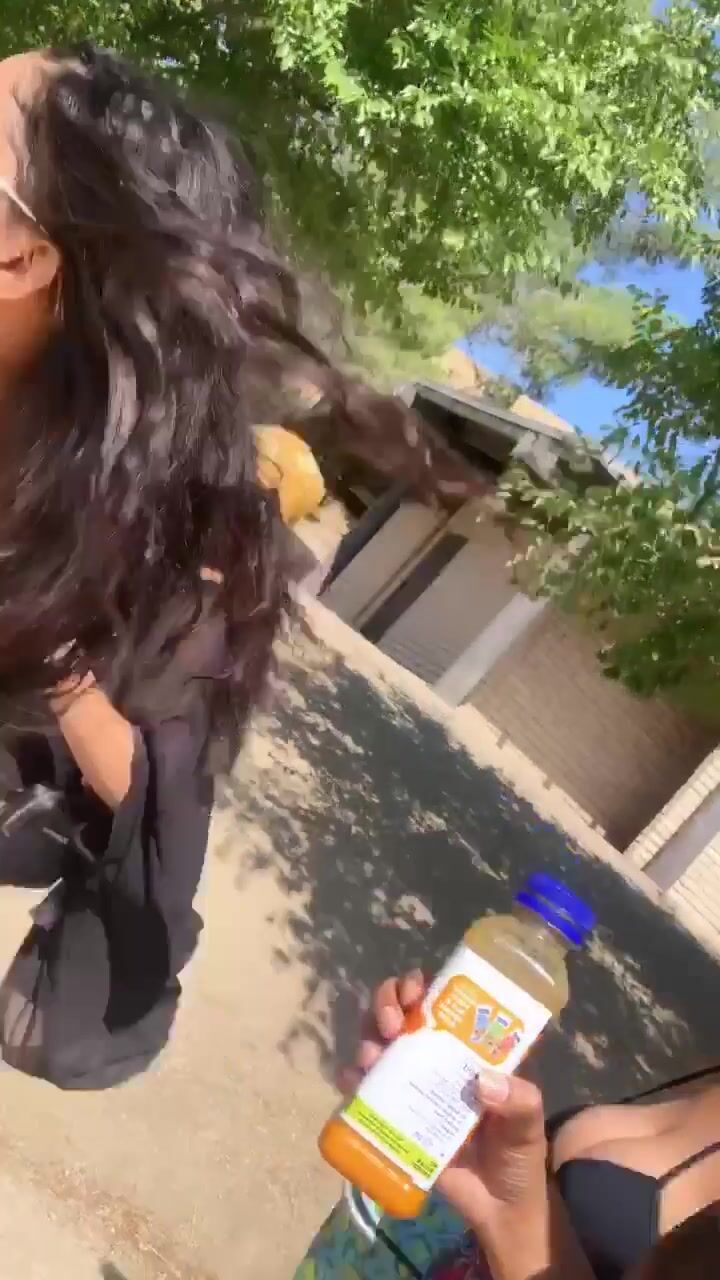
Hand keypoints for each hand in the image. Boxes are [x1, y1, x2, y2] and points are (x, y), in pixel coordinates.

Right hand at [344, 974, 547, 1236]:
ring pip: (379, 1044)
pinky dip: (352, 1078)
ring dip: (369, 1038)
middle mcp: (435, 1059)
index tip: (416, 990)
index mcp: (467, 1050)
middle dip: (388, 1004)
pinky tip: (353, 1079)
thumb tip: (483, 1083)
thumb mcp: (528, 1124)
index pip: (440, 1001)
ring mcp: (411, 1086)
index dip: (422, 985)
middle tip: (393, 1023)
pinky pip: (364, 1090)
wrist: (499, 1210)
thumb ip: (519, 1102)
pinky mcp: (394, 1117)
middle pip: (401, 1013)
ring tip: (374, 1054)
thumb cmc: (518, 1156)